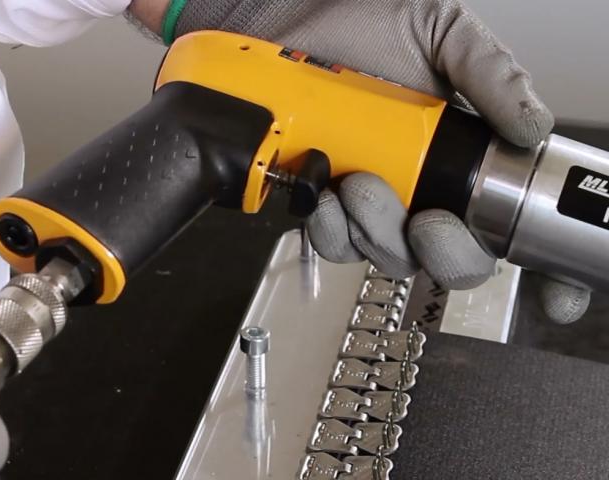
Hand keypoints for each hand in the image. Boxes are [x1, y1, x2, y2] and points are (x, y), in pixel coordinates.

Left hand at [167, 0, 590, 322]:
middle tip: (422, 217)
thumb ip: (490, 74)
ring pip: (389, 258)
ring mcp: (373, 202)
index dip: (531, 268)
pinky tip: (325, 198)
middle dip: (438, 252)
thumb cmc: (365, 26)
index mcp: (462, 159)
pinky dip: (330, 231)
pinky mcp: (327, 204)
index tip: (533, 283)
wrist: (294, 24)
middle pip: (447, 261)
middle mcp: (422, 189)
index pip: (504, 226)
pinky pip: (334, 244)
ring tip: (359, 185)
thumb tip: (532, 127)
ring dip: (376, 234)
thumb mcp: (443, 32)